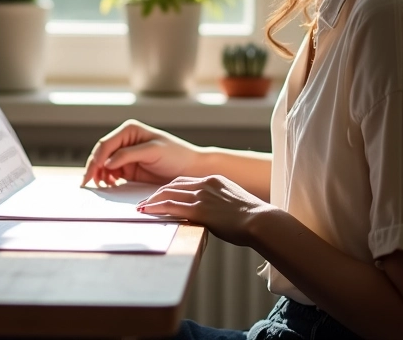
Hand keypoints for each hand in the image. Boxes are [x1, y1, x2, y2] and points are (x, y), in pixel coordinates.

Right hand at [81, 119, 204, 186]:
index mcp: (129, 130)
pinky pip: (112, 173)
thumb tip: (106, 162)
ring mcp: (126, 155)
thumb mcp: (153, 151)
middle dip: (93, 168)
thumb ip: (128, 155)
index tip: (91, 174)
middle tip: (87, 184)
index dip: (96, 159)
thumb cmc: (176, 155)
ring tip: (101, 186)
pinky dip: (107, 179)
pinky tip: (109, 186)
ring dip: (99, 174)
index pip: (106, 144)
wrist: (191, 168)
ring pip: (103, 164)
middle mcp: (125, 140)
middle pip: (101, 154)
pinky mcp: (129, 169)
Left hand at [136, 174, 274, 246]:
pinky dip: (156, 208)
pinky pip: (172, 206)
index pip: (185, 181)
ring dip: (152, 200)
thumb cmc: (253, 218)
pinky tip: (147, 211)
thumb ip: (221, 204)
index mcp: (215, 180)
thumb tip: (216, 215)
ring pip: (169, 194)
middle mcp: (206, 184)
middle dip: (157, 193)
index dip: (170, 188)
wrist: (261, 221)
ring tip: (141, 207)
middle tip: (145, 200)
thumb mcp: (235, 204)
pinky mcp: (199, 210)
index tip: (161, 194)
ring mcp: (202, 196)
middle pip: (174, 185)